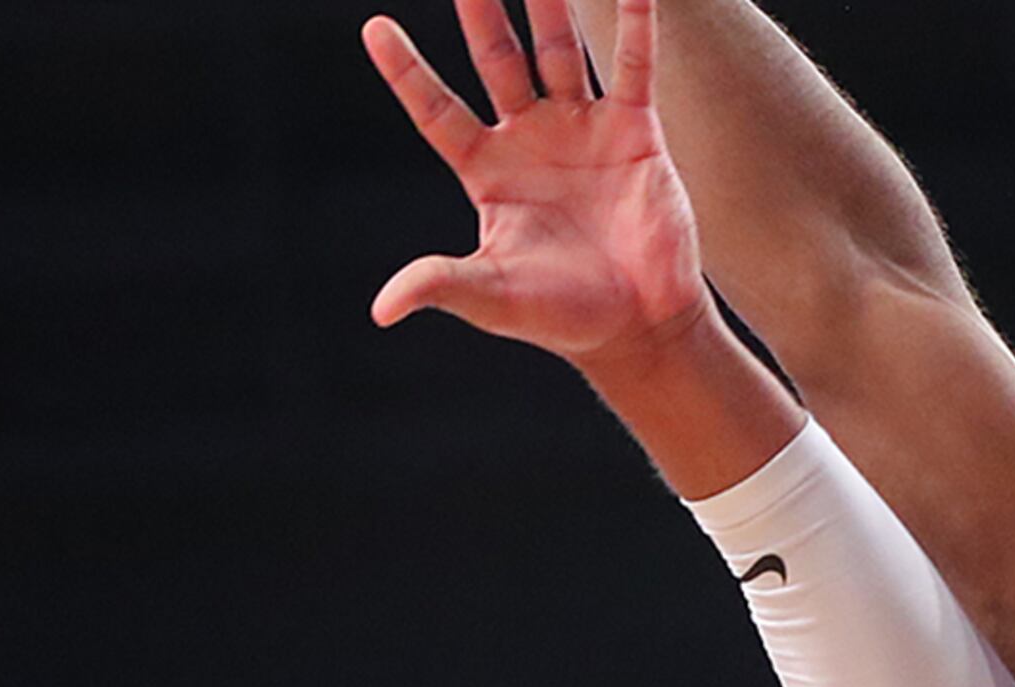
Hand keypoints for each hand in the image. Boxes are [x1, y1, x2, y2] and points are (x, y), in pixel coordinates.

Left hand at [365, 0, 705, 365]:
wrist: (639, 326)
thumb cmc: (561, 315)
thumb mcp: (493, 296)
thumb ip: (441, 284)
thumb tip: (382, 309)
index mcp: (488, 171)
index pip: (437, 110)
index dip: (407, 72)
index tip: (374, 28)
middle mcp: (529, 139)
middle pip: (496, 58)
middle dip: (480, 12)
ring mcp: (581, 128)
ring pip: (558, 49)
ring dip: (548, 2)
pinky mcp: (634, 130)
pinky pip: (632, 66)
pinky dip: (635, 24)